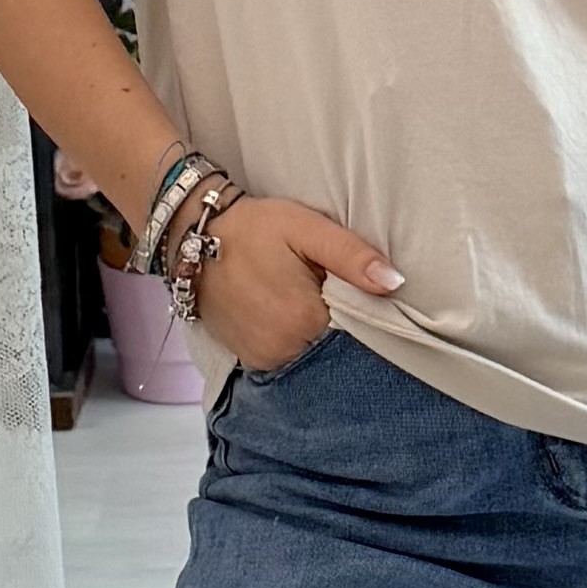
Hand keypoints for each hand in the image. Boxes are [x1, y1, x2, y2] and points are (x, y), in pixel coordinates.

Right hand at [196, 191, 402, 369]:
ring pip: (312, 353)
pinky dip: (294, 341)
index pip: (358, 326)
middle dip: (338, 321)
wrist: (192, 236)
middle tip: (320, 286)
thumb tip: (394, 282)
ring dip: (316, 333)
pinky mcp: (250, 360)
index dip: (359, 306)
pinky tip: (285, 314)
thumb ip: (351, 256)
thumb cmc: (253, 227)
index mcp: (305, 319)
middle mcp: (284, 349)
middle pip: (335, 344)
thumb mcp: (306, 229)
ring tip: (301, 298)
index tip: (349, 286)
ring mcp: (265, 359)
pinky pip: (288, 358)